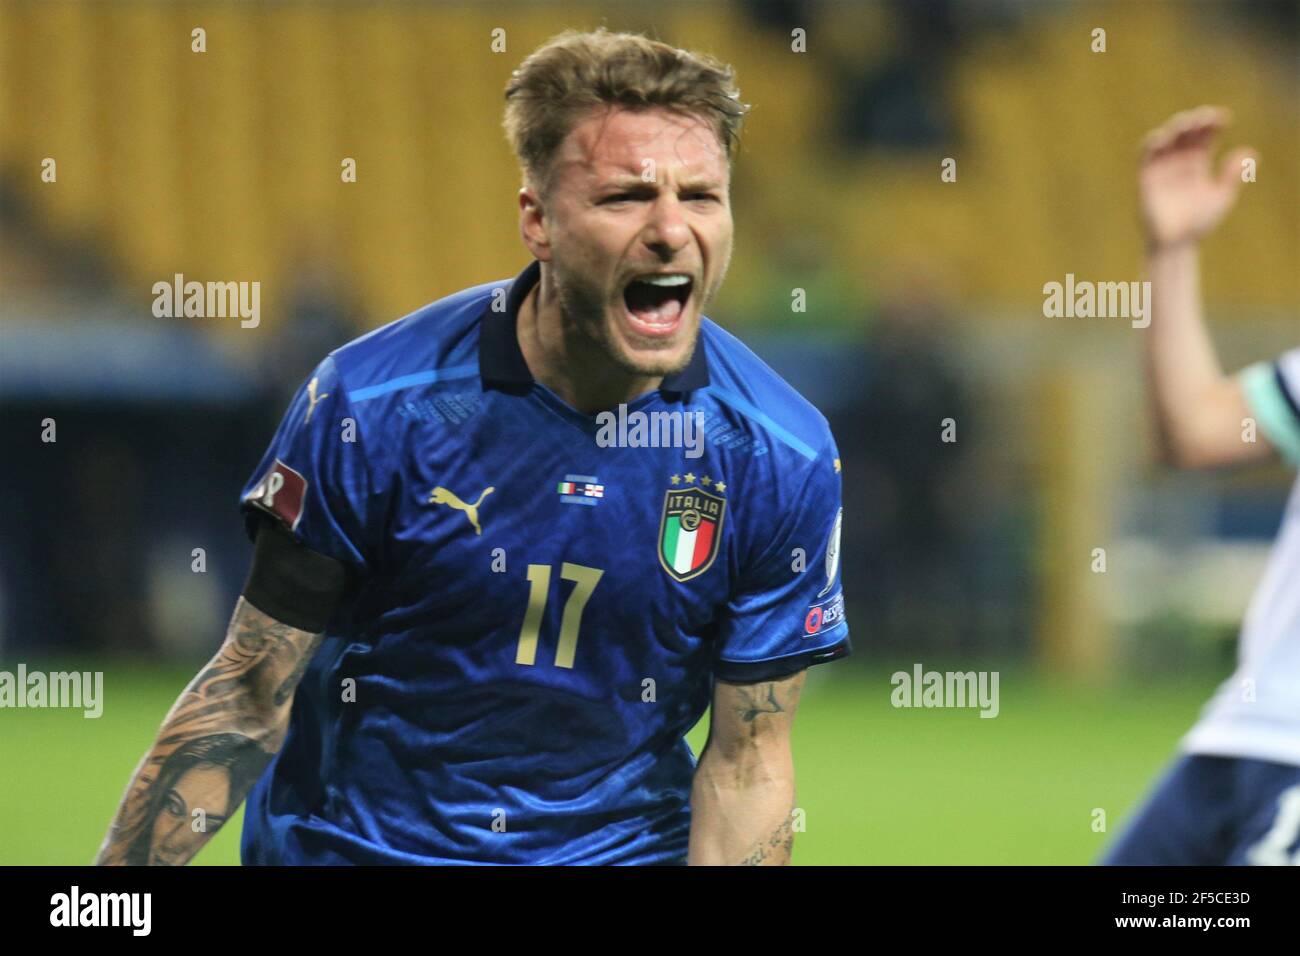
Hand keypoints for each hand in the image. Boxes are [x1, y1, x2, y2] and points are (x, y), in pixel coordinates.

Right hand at [1139, 105, 1254, 250]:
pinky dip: (1153, 143)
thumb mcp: (1221, 196)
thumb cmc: (1198, 223)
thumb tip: (1248, 154)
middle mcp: (1178, 162)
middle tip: (1206, 118)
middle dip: (1195, 122)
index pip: (1204, 136)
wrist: (1176, 244)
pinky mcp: (1146, 178)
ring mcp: (1162, 168)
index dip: (1212, 124)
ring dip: (1175, 129)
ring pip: (1166, 139)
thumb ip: (1232, 175)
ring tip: (1187, 123)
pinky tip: (1164, 137)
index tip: (1223, 119)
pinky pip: (1146, 156)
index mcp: (1197, 164)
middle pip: (1186, 133)